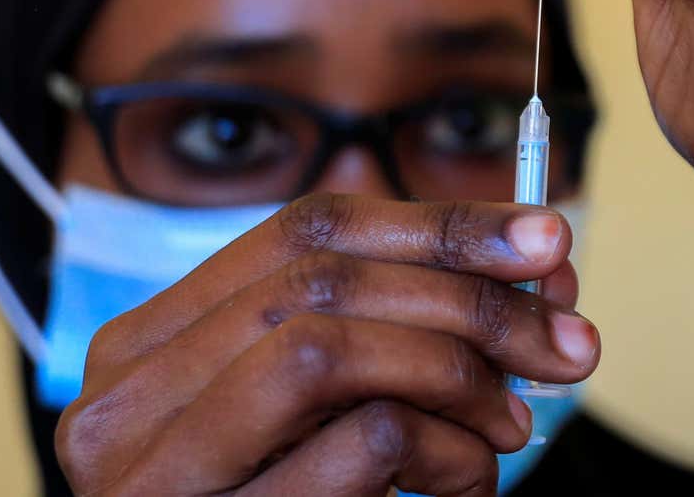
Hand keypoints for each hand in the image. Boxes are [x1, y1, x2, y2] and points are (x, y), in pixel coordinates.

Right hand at [55, 194, 597, 495]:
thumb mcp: (326, 414)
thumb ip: (402, 331)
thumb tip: (543, 261)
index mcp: (151, 346)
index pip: (303, 230)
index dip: (437, 222)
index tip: (544, 238)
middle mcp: (125, 399)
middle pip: (321, 280)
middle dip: (468, 296)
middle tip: (569, 341)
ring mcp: (155, 472)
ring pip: (326, 347)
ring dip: (454, 371)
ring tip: (510, 424)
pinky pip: (363, 442)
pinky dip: (448, 452)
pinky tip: (468, 486)